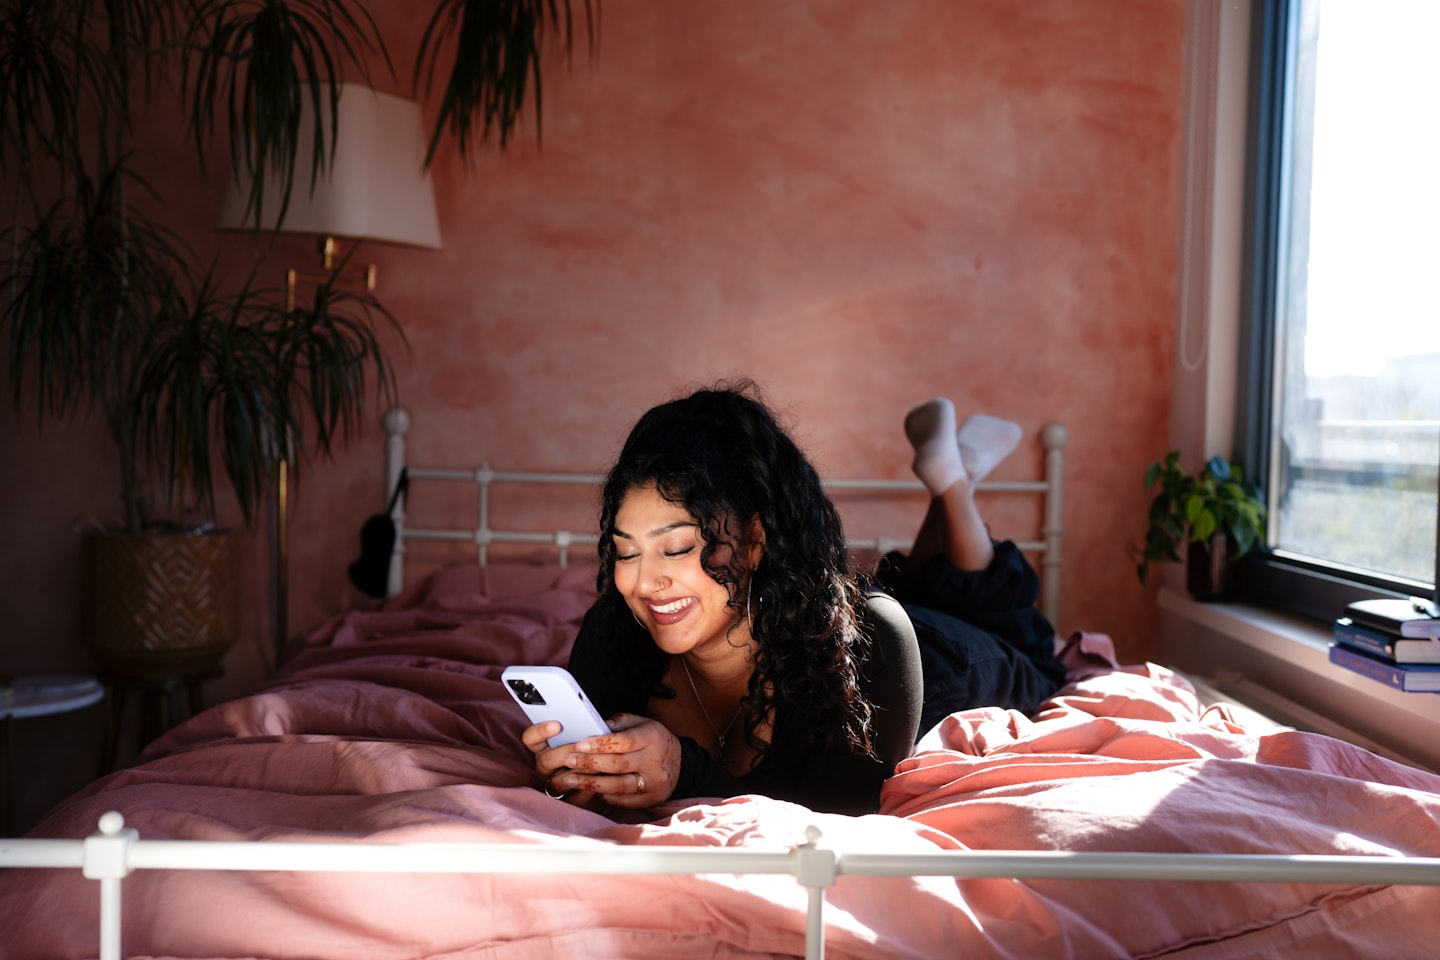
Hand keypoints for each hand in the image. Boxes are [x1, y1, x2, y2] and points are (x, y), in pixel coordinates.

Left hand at [538, 714, 680, 808]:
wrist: (679, 764)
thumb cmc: (653, 740)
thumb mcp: (641, 723)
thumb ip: (620, 722)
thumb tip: (597, 725)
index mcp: (652, 737)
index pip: (624, 741)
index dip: (600, 744)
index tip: (580, 744)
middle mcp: (655, 761)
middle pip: (618, 764)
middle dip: (590, 763)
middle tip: (569, 761)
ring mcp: (654, 783)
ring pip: (619, 786)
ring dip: (591, 783)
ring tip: (570, 779)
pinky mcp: (651, 799)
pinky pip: (623, 800)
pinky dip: (604, 795)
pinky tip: (589, 790)